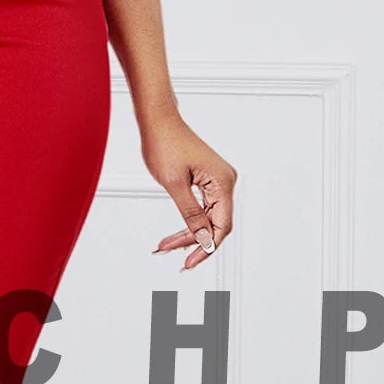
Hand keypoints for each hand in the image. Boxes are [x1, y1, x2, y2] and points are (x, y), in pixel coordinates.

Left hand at [141, 113, 236, 268]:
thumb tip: (203, 238)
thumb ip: (190, 214)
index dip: (206, 247)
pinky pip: (202, 207)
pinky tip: (175, 233)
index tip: (191, 262)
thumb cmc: (165, 143)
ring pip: (207, 218)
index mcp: (222, 181)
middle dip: (193, 242)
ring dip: (187, 233)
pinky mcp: (207, 179)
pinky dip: (188, 220)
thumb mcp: (174, 185)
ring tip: (166, 246)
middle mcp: (225, 181)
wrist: (158, 121)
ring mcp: (217, 180)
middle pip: (214, 224)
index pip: (221, 226)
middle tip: (172, 256)